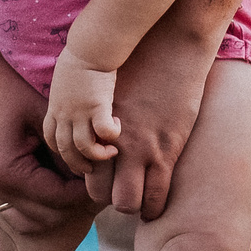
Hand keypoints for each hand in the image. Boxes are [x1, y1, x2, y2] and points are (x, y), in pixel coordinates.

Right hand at [0, 49, 92, 250]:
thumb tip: (97, 170)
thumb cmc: (16, 91)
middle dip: (71, 206)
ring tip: (75, 197)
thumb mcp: (49, 118)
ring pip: (22, 219)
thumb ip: (70, 148)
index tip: (104, 182)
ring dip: (49, 213)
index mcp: (9, 172)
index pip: (57, 198)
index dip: (84, 193)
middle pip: (42, 216)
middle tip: (96, 192)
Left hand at [42, 62, 121, 172]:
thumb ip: (69, 95)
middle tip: (91, 168)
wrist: (90, 46)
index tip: (74, 155)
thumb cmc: (82, 57)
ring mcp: (79, 111)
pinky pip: (104, 132)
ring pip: (83, 147)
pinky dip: (112, 135)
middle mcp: (64, 113)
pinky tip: (119, 127)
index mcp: (55, 107)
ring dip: (97, 155)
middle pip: (65, 149)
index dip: (61, 151)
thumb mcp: (66, 80)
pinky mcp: (97, 106)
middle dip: (77, 163)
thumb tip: (79, 102)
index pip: (51, 138)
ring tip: (110, 153)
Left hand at [102, 16, 223, 218]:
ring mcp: (140, 150)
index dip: (91, 179)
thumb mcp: (106, 83)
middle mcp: (112, 142)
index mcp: (92, 125)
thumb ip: (97, 106)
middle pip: (98, 192)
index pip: (79, 168)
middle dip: (108, 198)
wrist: (170, 44)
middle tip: (120, 193)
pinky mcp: (167, 151)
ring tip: (141, 203)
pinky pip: (157, 194)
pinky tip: (158, 204)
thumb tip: (94, 116)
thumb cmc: (139, 57)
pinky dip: (155, 205)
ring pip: (126, 201)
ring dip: (133, 205)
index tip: (104, 179)